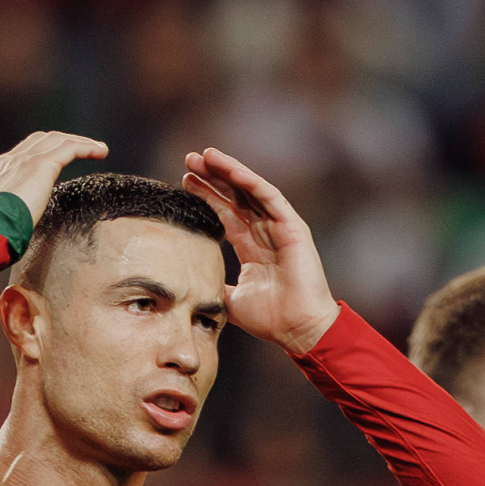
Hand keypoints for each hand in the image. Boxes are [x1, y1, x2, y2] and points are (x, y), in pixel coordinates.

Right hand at [0, 131, 108, 222]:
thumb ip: (0, 215)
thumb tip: (2, 223)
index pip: (23, 153)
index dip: (43, 152)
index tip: (58, 160)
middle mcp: (10, 161)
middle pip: (40, 140)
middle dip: (62, 141)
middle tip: (83, 150)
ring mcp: (24, 160)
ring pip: (57, 140)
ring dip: (80, 142)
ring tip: (99, 150)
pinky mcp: (41, 165)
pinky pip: (69, 148)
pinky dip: (86, 147)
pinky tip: (101, 152)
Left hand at [181, 148, 339, 354]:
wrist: (300, 330)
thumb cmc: (272, 319)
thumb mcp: (231, 300)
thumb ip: (214, 287)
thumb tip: (189, 286)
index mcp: (251, 246)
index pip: (225, 213)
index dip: (206, 195)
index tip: (184, 180)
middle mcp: (265, 232)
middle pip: (235, 196)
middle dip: (212, 177)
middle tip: (189, 159)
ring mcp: (280, 227)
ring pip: (251, 190)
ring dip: (228, 171)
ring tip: (206, 156)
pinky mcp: (293, 227)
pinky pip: (270, 197)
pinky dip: (250, 181)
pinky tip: (231, 169)